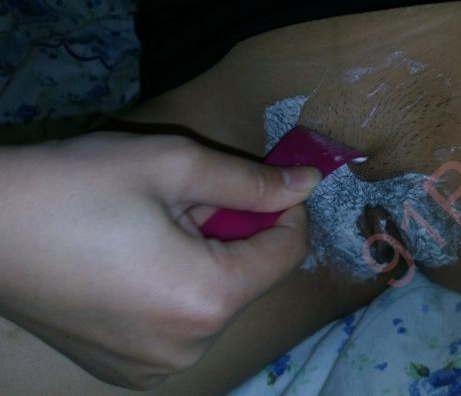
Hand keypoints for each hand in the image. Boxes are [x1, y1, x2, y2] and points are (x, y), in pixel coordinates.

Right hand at [0, 132, 319, 389]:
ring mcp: (154, 370)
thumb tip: (308, 184)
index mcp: (205, 300)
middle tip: (186, 199)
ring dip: (206, 258)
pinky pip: (180, 323)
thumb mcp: (173, 165)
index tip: (267, 181)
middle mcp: (188, 349)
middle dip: (235, 232)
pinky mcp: (126, 371)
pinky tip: (137, 260)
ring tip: (153, 227)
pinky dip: (177, 287)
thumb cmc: (77, 184)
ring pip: (215, 301)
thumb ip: (251, 180)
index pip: (287, 254)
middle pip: (249, 279)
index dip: (287, 211)